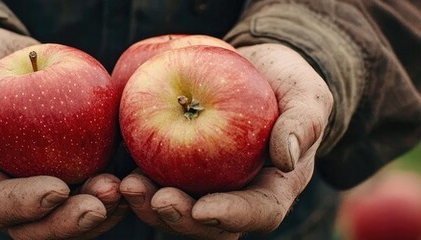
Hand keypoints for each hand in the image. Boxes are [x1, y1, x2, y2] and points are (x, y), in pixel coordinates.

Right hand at [0, 27, 127, 238]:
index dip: (27, 203)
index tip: (58, 188)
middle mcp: (7, 192)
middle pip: (36, 227)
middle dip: (70, 221)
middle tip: (103, 202)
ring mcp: (40, 184)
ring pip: (69, 217)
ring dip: (99, 211)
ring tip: (123, 189)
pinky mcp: (69, 169)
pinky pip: (93, 190)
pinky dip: (116, 188)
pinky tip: (137, 176)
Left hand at [120, 43, 331, 238]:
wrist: (254, 68)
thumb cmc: (288, 84)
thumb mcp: (307, 94)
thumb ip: (303, 122)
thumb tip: (286, 158)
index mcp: (273, 188)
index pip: (258, 213)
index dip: (230, 216)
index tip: (203, 210)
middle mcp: (235, 196)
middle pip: (207, 225)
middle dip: (180, 218)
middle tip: (158, 200)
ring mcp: (202, 187)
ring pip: (173, 210)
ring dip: (148, 205)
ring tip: (127, 185)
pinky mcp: (173, 169)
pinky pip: (151, 182)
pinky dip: (132, 181)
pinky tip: (112, 170)